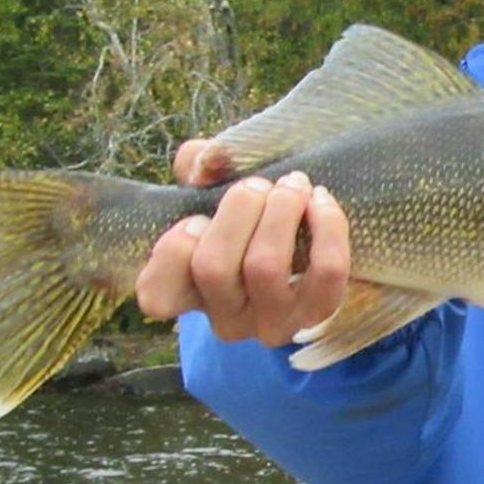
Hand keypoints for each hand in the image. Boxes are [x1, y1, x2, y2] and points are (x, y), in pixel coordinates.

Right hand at [135, 140, 350, 344]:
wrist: (309, 234)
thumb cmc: (248, 211)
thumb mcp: (214, 184)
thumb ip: (199, 163)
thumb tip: (207, 161)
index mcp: (187, 294)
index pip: (156, 298)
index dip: (172, 252)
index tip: (195, 217)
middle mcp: (226, 320)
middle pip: (213, 267)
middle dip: (237, 209)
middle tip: (257, 184)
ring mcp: (272, 322)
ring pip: (265, 267)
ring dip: (279, 211)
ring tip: (292, 184)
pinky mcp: (318, 312)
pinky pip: (326, 272)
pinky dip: (326, 227)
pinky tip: (320, 199)